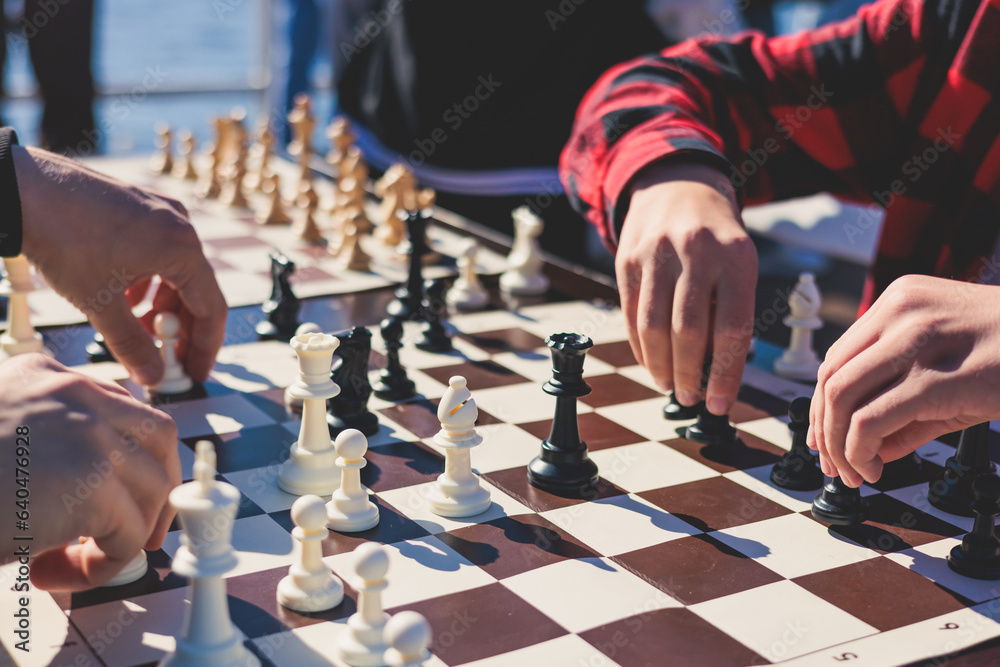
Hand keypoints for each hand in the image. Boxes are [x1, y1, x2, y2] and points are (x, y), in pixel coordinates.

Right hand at [0, 354, 179, 590]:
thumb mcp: (2, 437)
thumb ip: (47, 439)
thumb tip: (98, 483)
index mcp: (48, 375)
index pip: (126, 408)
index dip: (136, 458)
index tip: (125, 497)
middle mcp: (74, 393)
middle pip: (160, 438)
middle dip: (158, 490)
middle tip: (137, 533)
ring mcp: (88, 433)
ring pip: (151, 490)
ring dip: (122, 536)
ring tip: (68, 561)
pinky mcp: (90, 483)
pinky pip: (130, 536)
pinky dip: (102, 566)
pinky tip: (50, 572)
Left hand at [12, 146, 226, 385]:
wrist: (22, 189)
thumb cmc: (63, 237)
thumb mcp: (99, 301)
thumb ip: (131, 344)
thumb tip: (153, 376)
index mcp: (182, 248)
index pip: (211, 308)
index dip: (205, 347)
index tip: (195, 372)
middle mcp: (179, 226)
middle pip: (196, 290)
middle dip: (181, 330)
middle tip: (167, 360)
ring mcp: (160, 213)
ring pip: (176, 272)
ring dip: (162, 308)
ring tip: (139, 332)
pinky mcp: (139, 208)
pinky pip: (158, 254)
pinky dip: (149, 282)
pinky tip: (124, 297)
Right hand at [618, 161, 756, 413]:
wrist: (677, 187)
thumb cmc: (717, 238)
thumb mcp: (738, 265)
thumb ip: (730, 311)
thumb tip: (717, 372)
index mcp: (734, 256)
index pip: (731, 327)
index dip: (724, 373)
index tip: (719, 403)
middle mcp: (695, 251)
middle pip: (687, 330)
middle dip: (688, 373)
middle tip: (691, 397)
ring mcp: (656, 253)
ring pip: (653, 325)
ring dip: (660, 365)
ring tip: (669, 384)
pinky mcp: (626, 258)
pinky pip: (631, 313)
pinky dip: (639, 346)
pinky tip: (650, 362)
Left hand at [808, 275, 999, 486]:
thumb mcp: (950, 365)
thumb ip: (902, 399)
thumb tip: (864, 448)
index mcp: (899, 301)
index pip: (836, 356)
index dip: (822, 404)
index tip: (825, 439)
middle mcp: (900, 312)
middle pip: (829, 377)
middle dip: (822, 428)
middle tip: (834, 465)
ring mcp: (916, 341)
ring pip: (840, 397)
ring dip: (836, 444)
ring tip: (854, 472)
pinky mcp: (936, 378)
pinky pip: (869, 420)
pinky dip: (858, 451)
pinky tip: (874, 469)